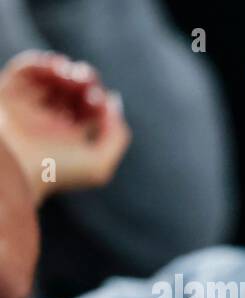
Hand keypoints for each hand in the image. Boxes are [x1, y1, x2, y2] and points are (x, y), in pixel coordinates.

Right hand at [0, 51, 129, 204]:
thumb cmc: (56, 172)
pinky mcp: (7, 94)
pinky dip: (41, 62)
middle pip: (71, 90)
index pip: (88, 108)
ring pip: (49, 78)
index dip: (97, 98)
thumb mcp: (98, 164)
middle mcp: (47, 120)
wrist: (13, 170)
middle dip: (84, 80)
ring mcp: (27, 106)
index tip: (97, 100)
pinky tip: (55, 66)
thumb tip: (113, 101)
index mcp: (68, 137)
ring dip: (64, 70)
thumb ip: (116, 135)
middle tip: (86, 78)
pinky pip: (25, 70)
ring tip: (69, 73)